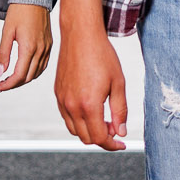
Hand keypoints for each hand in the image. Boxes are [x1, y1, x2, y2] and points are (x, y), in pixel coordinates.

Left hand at [0, 4, 52, 91]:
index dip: (7, 85)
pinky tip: (24, 71)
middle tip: (1, 85)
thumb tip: (0, 72)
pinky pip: (43, 65)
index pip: (19, 75)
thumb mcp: (7, 31)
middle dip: (13, 84)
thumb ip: (3, 53)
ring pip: (36, 73)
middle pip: (28, 77)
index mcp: (29, 47)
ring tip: (10, 80)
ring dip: (23, 80)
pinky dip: (33, 72)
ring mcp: (47, 48)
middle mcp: (41, 50)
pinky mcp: (50, 45)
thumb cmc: (19, 12)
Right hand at [55, 20, 128, 150]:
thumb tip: (120, 132)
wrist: (81, 35)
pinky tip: (90, 110)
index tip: (121, 143)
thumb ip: (120, 110)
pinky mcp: (58, 93)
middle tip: (114, 128)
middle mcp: (72, 106)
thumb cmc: (102, 55)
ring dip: (89, 131)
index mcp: (89, 104)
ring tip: (103, 120)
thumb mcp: (118, 83)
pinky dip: (78, 121)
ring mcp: (63, 100)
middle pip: (86, 138)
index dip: (112, 144)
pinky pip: (66, 117)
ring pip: (74, 130)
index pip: (99, 138)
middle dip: (102, 138)